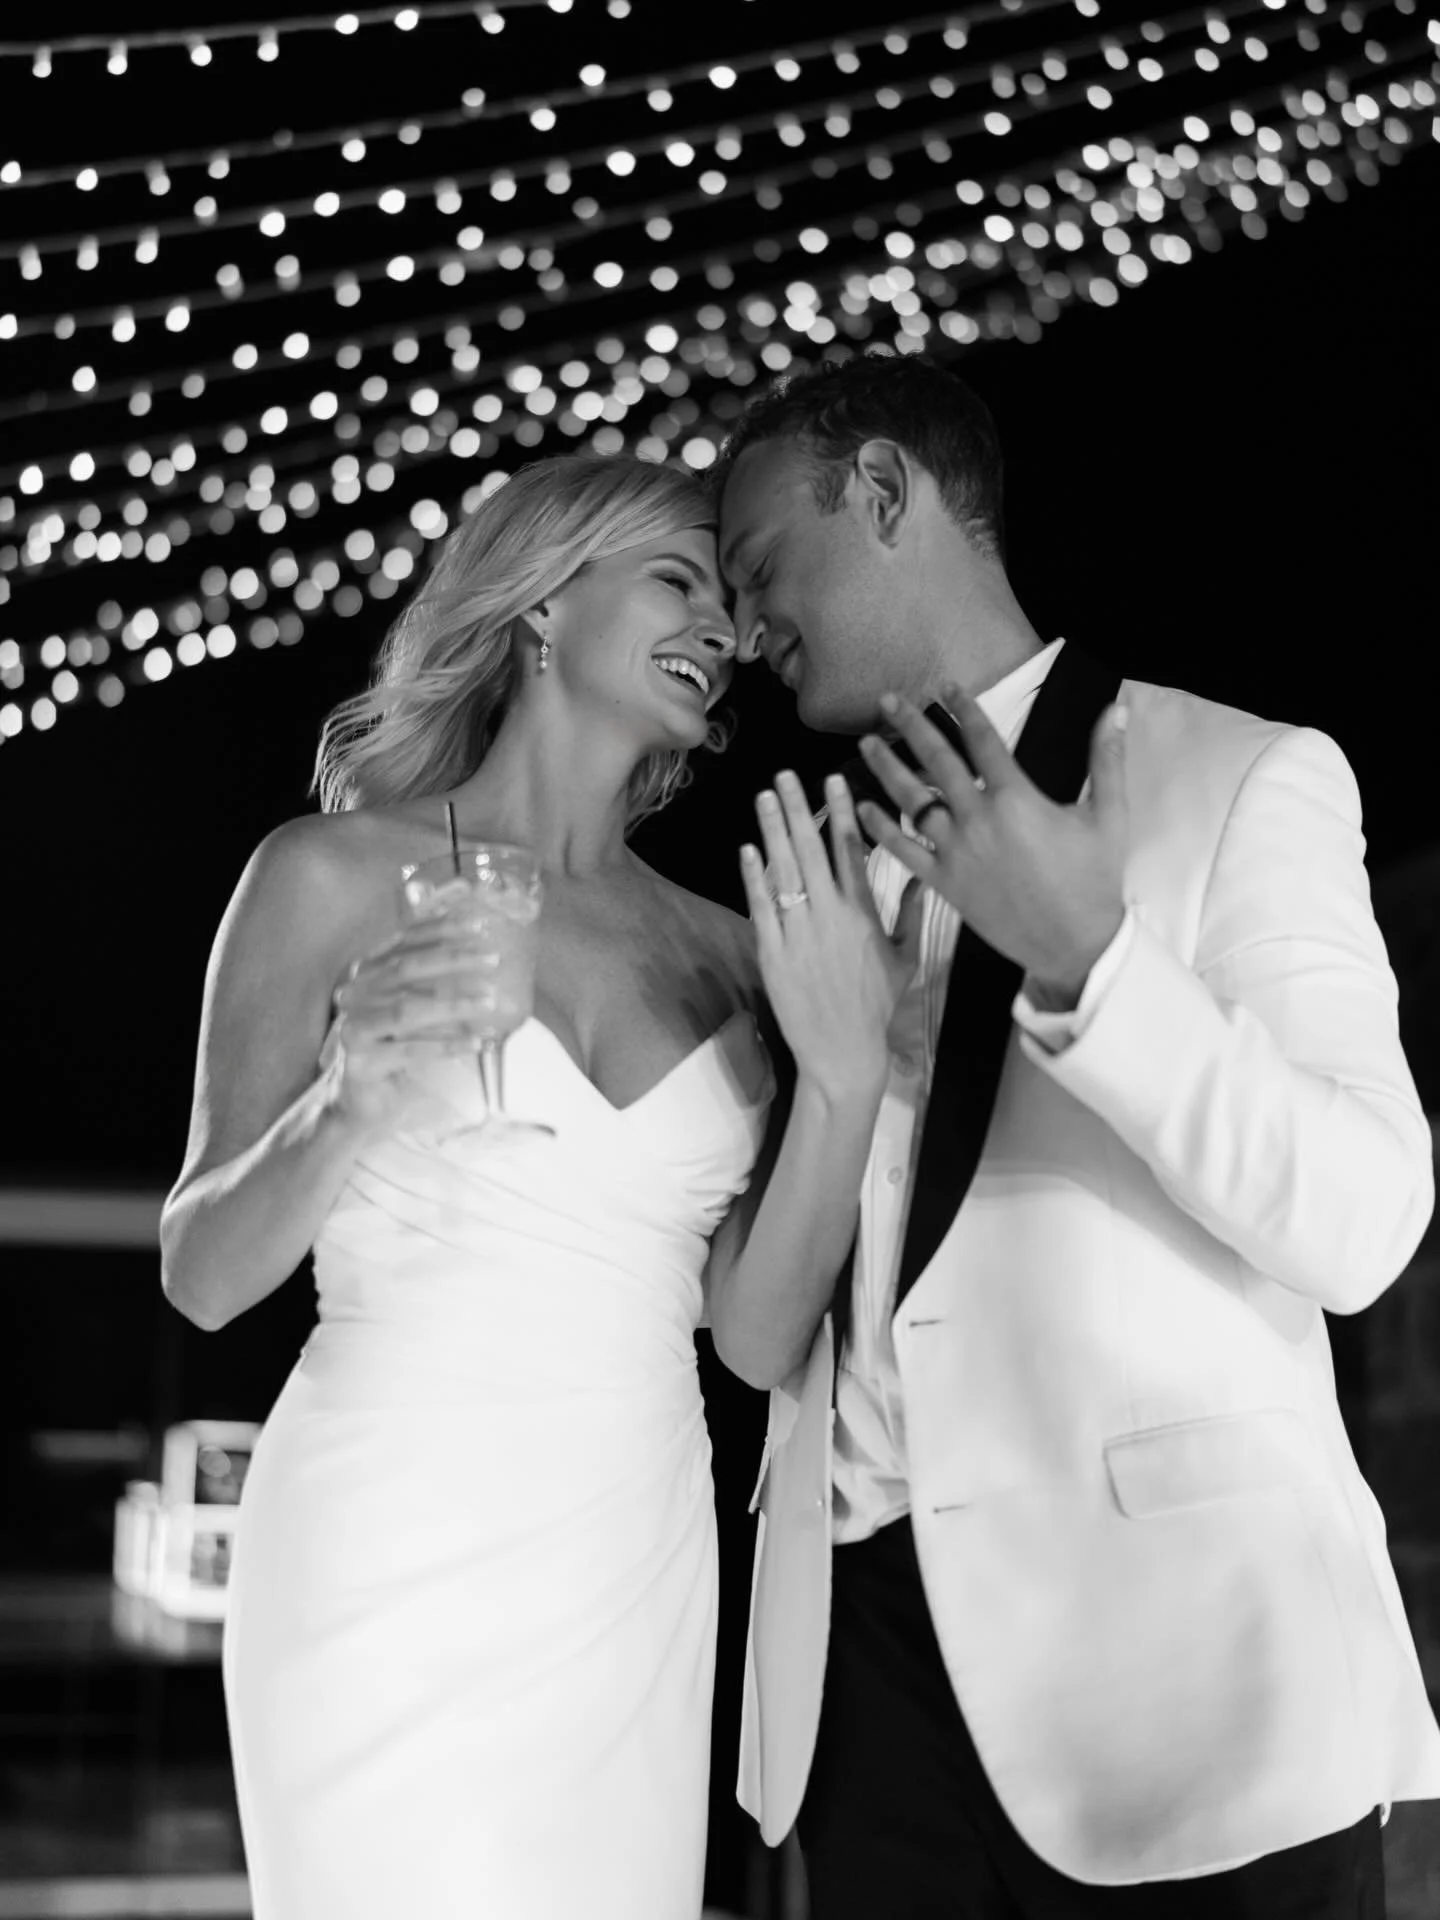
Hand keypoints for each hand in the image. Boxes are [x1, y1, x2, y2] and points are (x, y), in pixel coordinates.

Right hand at [322, 917, 490, 1134]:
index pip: (403, 941)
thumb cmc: (390, 1046)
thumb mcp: (405, 1005)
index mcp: (363, 972)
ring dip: (455, 1004)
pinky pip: (411, 1050)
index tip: (479, 925)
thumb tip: (474, 949)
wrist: (356, 1099)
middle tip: (494, 959)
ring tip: (490, 1001)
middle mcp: (353, 995)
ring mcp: (353, 1028)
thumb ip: (426, 979)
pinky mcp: (361, 1062)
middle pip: (406, 969)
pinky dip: (447, 1046)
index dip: (441, 929)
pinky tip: (477, 1044)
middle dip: (453, 960)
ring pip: (409, 1010)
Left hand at [740, 768, 923, 1102]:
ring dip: (772, 831)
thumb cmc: (875, 1006)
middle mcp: (831, 917)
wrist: (843, 1051)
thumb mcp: (904, 959)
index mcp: (864, 915)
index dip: (841, 813)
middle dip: (798, 809)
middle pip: (812, 851)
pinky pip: (760, 908)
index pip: (851, 851)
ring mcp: (799, 934)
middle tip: (785, 775)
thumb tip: (921, 877)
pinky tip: (747, 849)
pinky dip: (753, 877)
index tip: (833, 781)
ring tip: (763, 797)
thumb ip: (908, 914)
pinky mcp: (773, 954)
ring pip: (784, 872)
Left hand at [855, 684, 1128, 995]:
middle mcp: (978, 819)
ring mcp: (957, 851)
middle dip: (911, 726)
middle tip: (887, 700)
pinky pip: (904, 852)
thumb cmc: (1094, 880)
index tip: (946, 687)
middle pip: (937, 760)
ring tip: (866, 743)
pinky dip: (882, 830)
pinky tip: (865, 807)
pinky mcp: (945, 883)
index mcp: (1015, 798)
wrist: (1075, 944)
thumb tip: (1116, 709)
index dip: (963, 708)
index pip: (982, 740)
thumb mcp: (1108, 816)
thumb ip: (1107, 759)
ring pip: (912, 801)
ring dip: (886, 769)